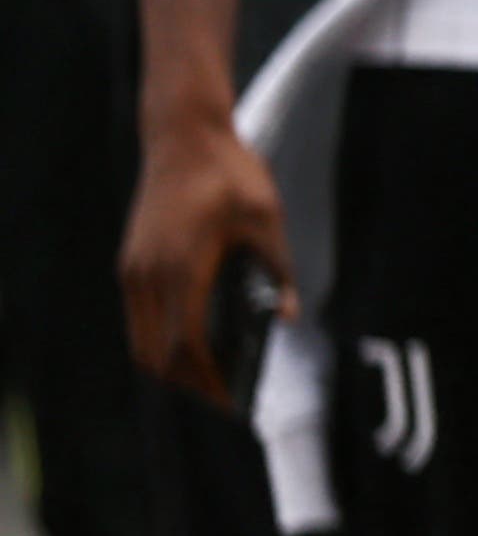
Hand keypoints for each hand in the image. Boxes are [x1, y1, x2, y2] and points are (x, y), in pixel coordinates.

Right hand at [122, 111, 290, 402]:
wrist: (184, 135)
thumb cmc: (231, 173)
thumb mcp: (267, 219)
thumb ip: (278, 271)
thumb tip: (288, 318)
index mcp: (182, 269)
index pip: (187, 346)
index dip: (210, 381)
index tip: (235, 400)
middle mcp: (148, 276)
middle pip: (157, 356)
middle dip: (190, 382)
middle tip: (228, 396)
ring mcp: (134, 270)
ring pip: (142, 341)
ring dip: (172, 364)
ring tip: (214, 376)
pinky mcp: (131, 262)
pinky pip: (140, 319)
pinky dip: (161, 339)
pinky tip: (194, 341)